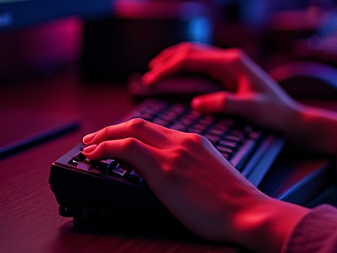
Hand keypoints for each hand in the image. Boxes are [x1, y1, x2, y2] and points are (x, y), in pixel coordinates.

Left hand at [81, 118, 306, 251]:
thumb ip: (194, 170)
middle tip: (94, 138)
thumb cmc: (234, 204)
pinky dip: (106, 147)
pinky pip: (127, 148)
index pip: (156, 129)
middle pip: (140, 124)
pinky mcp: (164, 170)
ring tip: (89, 145)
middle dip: (112, 129)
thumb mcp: (212, 177)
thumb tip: (177, 181)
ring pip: (131, 130)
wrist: (247, 211)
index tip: (118, 140)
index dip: (132, 132)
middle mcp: (184, 141)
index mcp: (196, 142)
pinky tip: (94, 155)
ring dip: (104, 135)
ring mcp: (174, 153)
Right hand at [143, 42, 336, 154]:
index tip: (150, 80)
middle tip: (146, 76)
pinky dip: (185, 66)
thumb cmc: (275, 113)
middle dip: (166, 61)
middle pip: (191, 51)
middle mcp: (230, 57)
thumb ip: (226, 104)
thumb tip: (196, 102)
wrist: (292, 116)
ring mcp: (231, 63)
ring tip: (154, 73)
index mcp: (233, 62)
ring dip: (174, 60)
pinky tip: (176, 75)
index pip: (191, 59)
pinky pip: (202, 63)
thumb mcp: (251, 109)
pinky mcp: (231, 71)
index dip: (167, 68)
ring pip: (196, 54)